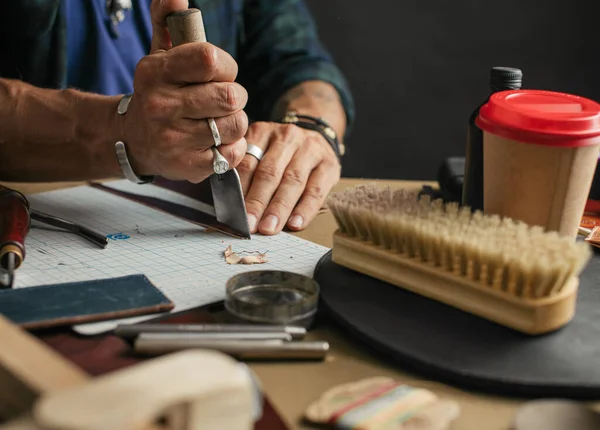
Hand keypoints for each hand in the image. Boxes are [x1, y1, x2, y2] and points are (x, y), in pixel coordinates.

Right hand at [119, 0, 247, 182]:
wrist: (135, 140)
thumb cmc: (158, 93)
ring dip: (235, 122)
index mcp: (155, 72)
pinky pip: (233, 153)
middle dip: (235, 96)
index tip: (221, 72)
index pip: (210, 59)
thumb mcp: (158, 56)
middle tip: (225, 100)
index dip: (227, 66)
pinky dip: (233, 147)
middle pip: (230, 95)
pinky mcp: (188, 166)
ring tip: (219, 121)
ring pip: (235, 124)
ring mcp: (174, 139)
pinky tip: (217, 142)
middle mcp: (160, 105)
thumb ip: (167, 22)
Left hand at [237, 122, 340, 234]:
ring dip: (280, 208)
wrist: (316, 138)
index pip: (248, 163)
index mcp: (263, 132)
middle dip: (259, 202)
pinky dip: (305, 209)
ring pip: (293, 181)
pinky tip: (295, 223)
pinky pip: (316, 190)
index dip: (240, 190)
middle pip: (270, 172)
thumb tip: (233, 207)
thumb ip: (247, 173)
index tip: (235, 213)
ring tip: (270, 228)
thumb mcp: (260, 151)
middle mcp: (287, 137)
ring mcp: (311, 149)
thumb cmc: (281, 153)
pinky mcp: (329, 164)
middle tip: (250, 225)